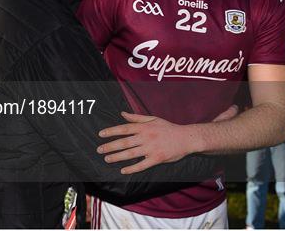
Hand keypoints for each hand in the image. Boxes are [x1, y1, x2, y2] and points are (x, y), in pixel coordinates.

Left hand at [97, 105, 238, 173]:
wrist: (185, 138)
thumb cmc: (168, 128)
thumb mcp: (153, 119)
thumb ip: (136, 118)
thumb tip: (122, 113)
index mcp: (144, 127)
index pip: (124, 128)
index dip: (111, 131)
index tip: (101, 135)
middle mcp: (146, 137)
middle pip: (124, 142)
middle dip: (110, 146)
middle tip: (99, 150)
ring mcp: (151, 148)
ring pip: (130, 153)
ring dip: (117, 157)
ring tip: (107, 159)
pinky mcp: (156, 159)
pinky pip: (142, 165)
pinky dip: (132, 168)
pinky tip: (123, 170)